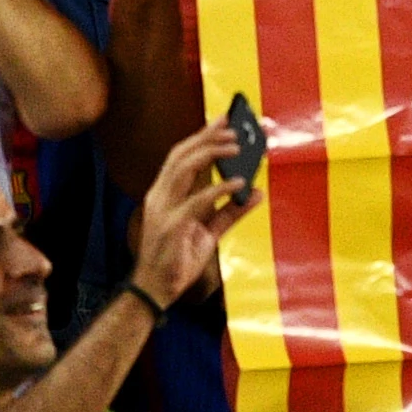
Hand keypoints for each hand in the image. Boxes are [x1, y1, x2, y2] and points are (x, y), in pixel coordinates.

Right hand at [130, 122, 260, 306]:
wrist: (154, 291)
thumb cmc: (177, 261)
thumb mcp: (207, 233)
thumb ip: (230, 212)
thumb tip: (257, 192)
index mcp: (163, 195)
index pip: (180, 156)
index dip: (201, 135)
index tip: (222, 119)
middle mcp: (159, 197)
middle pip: (180, 155)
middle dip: (207, 136)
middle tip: (234, 127)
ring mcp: (163, 211)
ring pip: (183, 169)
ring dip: (212, 153)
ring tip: (237, 147)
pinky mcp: (172, 227)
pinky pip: (197, 201)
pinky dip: (219, 188)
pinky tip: (238, 183)